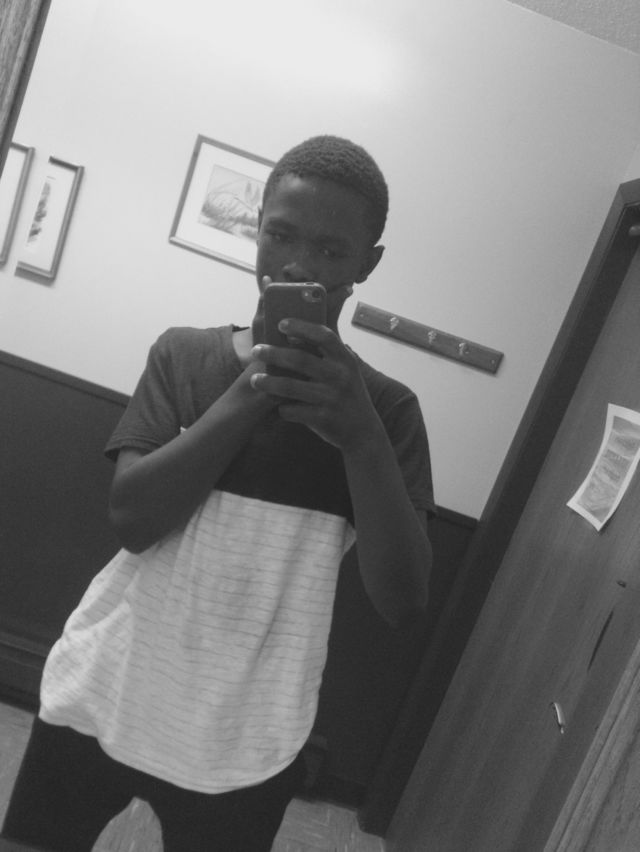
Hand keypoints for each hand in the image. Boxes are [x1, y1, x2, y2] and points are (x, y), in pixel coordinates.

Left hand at [250, 318, 379, 450]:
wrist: (363, 431)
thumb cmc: (347, 395)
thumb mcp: (346, 370)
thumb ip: (326, 355)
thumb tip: (292, 336)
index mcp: (345, 359)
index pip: (324, 336)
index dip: (301, 327)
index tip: (281, 324)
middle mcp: (340, 376)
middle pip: (300, 359)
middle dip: (273, 353)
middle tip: (256, 351)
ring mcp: (331, 398)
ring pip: (291, 387)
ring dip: (268, 383)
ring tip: (254, 380)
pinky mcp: (323, 418)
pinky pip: (293, 411)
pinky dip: (283, 409)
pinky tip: (277, 407)